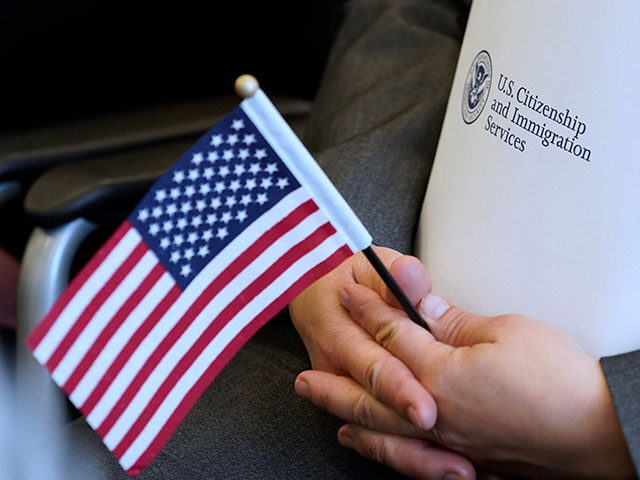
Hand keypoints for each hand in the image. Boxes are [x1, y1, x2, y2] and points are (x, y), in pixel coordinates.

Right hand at [290, 248, 474, 477]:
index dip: (402, 389)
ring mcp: (342, 391)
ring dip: (417, 457)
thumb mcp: (368, 267)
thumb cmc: (346, 277)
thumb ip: (393, 276)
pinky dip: (410, 457)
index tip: (430, 410)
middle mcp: (336, 370)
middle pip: (376, 411)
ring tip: (458, 470)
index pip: (373, 366)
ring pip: (377, 434)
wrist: (310, 290)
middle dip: (417, 440)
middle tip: (458, 460)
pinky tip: (443, 467)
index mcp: (338, 334)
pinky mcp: (354, 403)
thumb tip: (410, 274)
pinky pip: (380, 438)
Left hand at [297, 274, 634, 477]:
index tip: (347, 291)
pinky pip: (408, 458)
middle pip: (369, 391)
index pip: (391, 336)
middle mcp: (435, 414)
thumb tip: (411, 293)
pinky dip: (379, 450)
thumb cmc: (560, 383)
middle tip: (301, 372)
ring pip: (379, 429)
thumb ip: (448, 319)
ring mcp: (447, 443)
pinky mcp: (464, 461)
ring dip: (344, 413)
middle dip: (332, 378)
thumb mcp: (504, 332)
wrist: (602, 437)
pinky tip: (366, 443)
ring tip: (318, 403)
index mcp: (442, 376)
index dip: (367, 310)